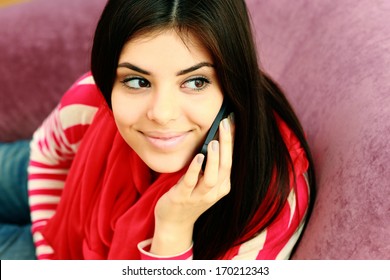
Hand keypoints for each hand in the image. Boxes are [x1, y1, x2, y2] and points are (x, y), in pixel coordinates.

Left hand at [151, 116, 233, 255]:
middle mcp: (214, 193)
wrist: (174, 223)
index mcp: (222, 187)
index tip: (231, 123)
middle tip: (225, 124)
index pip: (230, 161)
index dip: (231, 142)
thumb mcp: (204, 183)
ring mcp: (199, 197)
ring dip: (214, 159)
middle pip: (225, 167)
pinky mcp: (182, 198)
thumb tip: (212, 139)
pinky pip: (191, 182)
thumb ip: (210, 166)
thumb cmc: (189, 198)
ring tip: (214, 142)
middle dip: (226, 145)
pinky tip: (198, 157)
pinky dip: (196, 169)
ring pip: (212, 177)